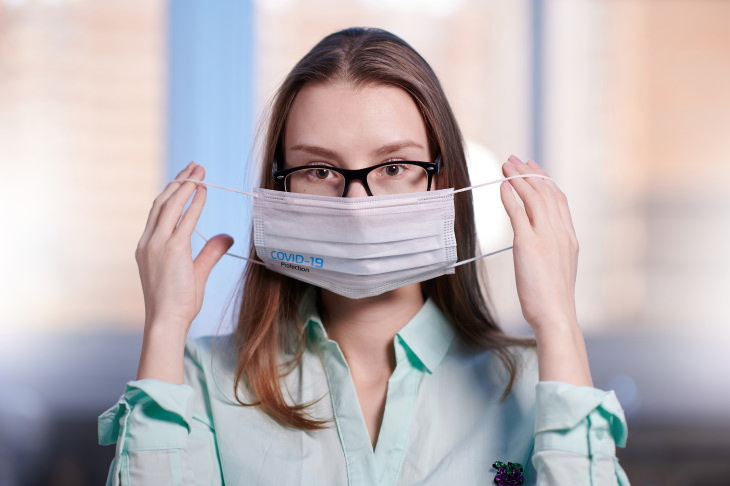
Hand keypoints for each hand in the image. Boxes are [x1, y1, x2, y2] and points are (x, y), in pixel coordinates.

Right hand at [136, 162, 233, 332]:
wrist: (166, 320)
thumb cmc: (178, 303)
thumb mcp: (196, 272)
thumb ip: (211, 251)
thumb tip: (227, 236)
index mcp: (147, 246)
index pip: (158, 211)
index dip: (172, 192)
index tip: (185, 179)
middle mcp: (148, 242)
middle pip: (162, 202)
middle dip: (179, 181)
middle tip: (194, 166)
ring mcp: (157, 244)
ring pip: (170, 205)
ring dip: (185, 185)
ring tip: (199, 170)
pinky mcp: (171, 250)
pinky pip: (184, 219)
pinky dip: (194, 202)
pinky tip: (203, 190)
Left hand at [499, 155, 578, 333]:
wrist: (556, 315)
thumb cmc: (553, 299)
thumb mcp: (556, 267)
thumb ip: (550, 249)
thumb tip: (535, 241)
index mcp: (569, 237)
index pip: (559, 199)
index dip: (545, 181)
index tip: (533, 168)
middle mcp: (561, 233)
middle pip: (546, 193)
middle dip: (530, 173)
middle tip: (515, 159)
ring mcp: (547, 237)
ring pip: (533, 198)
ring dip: (518, 178)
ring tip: (506, 165)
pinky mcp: (530, 245)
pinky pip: (519, 213)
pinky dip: (510, 196)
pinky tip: (503, 186)